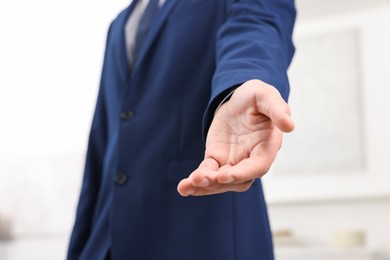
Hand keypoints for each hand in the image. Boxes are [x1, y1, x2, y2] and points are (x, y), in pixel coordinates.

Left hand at [177, 79, 293, 195]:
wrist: (239, 98)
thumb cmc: (257, 97)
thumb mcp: (266, 96)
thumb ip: (277, 109)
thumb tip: (290, 125)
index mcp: (267, 146)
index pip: (258, 166)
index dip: (242, 173)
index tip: (225, 175)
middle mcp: (251, 159)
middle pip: (238, 180)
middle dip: (219, 182)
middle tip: (200, 178)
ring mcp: (233, 161)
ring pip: (220, 181)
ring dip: (205, 186)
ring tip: (186, 186)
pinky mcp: (217, 158)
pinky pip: (207, 172)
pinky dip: (196, 181)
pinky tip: (184, 187)